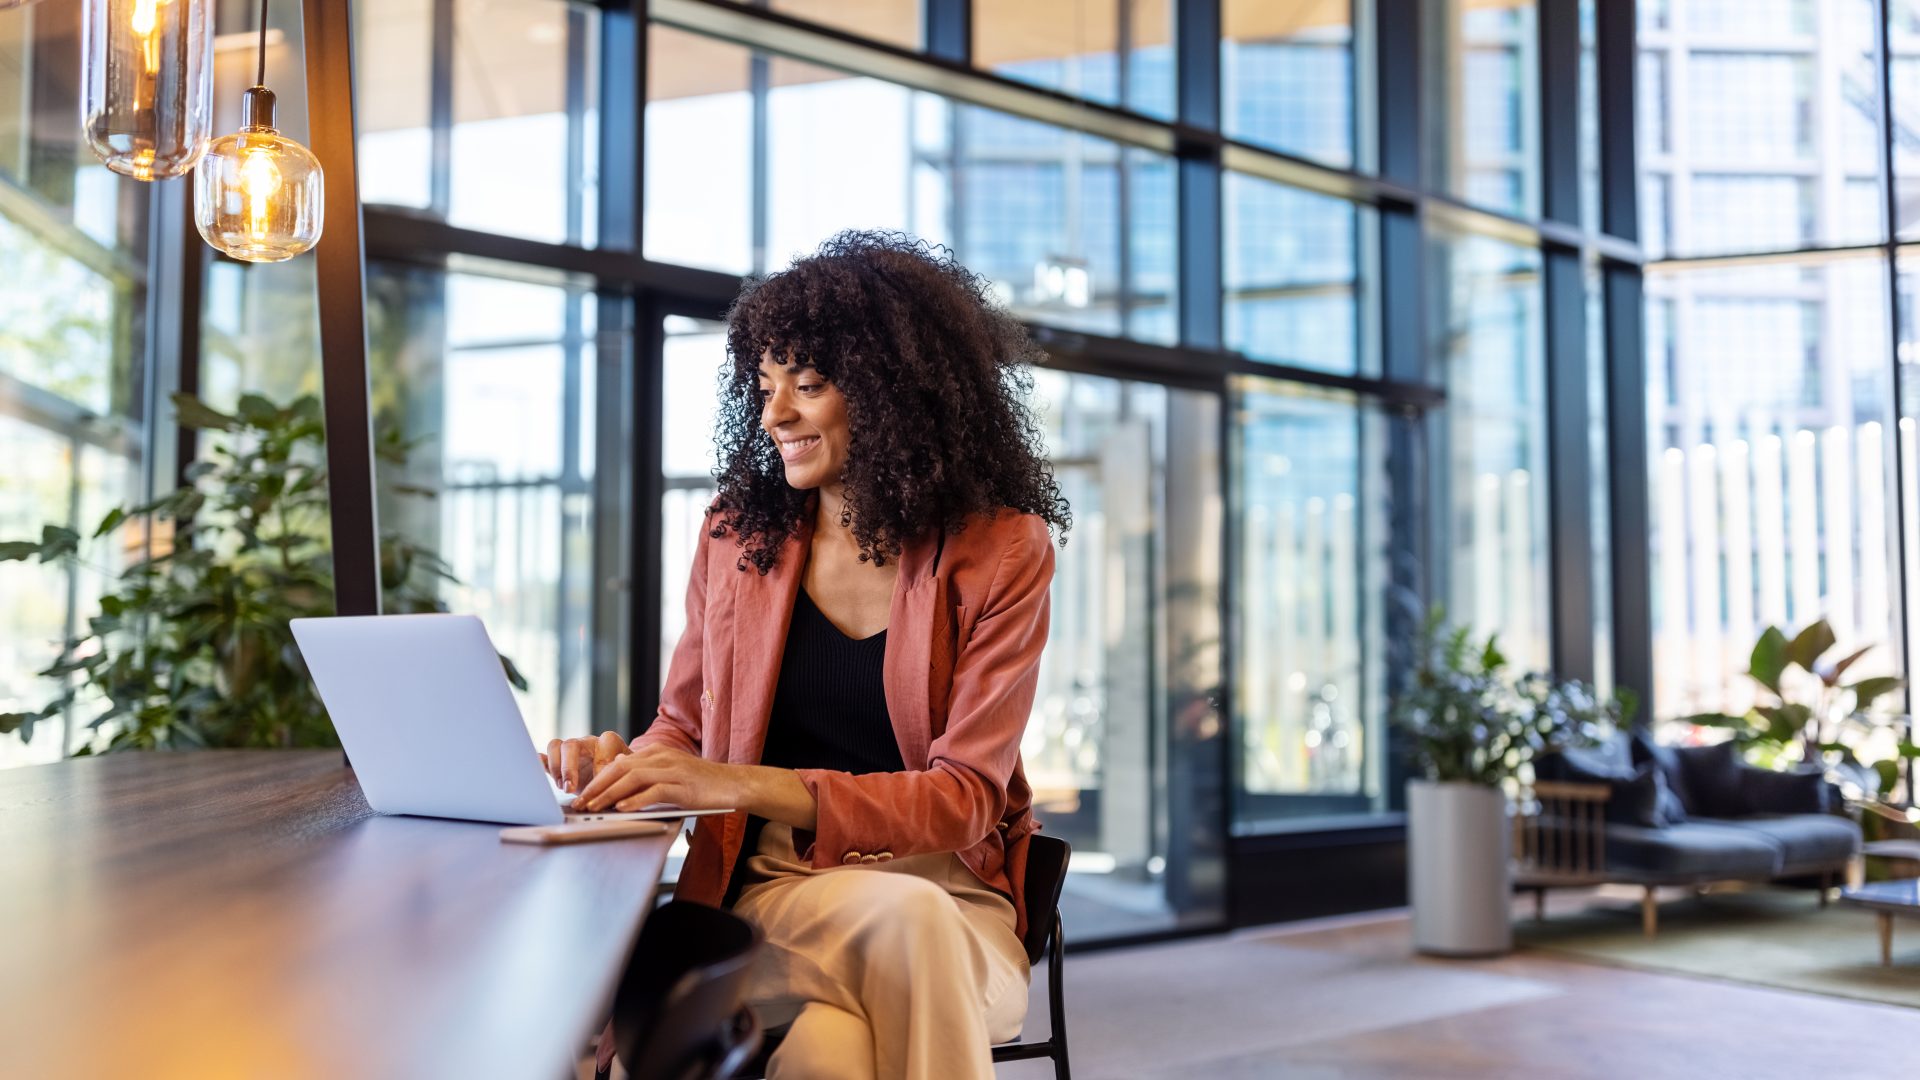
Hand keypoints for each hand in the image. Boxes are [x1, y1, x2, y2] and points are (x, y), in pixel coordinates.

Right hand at [540, 730, 627, 795]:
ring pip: (556, 746)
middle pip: (571, 744)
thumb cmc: (624, 777)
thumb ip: (623, 768)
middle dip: (568, 768)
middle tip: (569, 788)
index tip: (600, 783)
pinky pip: (545, 758)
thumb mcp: (628, 775)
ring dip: (556, 768)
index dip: (600, 763)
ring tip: (562, 787)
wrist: (615, 781)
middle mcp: (588, 742)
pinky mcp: (559, 762)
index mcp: (608, 742)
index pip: (602, 744)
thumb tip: (619, 759)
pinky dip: (541, 764)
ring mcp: (572, 751)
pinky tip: (538, 773)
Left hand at [574, 743, 744, 813]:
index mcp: (657, 751)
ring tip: (595, 808)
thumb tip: (618, 769)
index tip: (581, 796)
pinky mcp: (684, 785)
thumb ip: (646, 771)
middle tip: (580, 804)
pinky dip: (636, 800)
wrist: (734, 783)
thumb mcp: (670, 772)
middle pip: (620, 768)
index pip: (618, 763)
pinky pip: (654, 791)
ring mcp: (673, 769)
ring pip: (633, 778)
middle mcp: (662, 756)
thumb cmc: (702, 783)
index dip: (597, 779)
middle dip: (597, 787)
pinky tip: (622, 809)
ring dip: (610, 794)